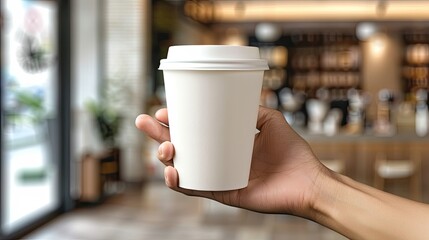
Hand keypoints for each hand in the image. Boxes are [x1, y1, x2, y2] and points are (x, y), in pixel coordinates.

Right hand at [135, 107, 327, 216]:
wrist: (307, 181)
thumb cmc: (292, 152)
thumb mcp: (272, 120)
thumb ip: (253, 108)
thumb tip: (235, 95)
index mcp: (225, 143)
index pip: (194, 131)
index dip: (175, 122)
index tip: (163, 111)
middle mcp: (218, 160)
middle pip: (181, 147)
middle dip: (158, 135)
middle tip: (142, 122)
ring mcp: (218, 177)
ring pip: (181, 168)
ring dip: (164, 158)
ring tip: (165, 148)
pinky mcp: (222, 193)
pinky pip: (194, 189)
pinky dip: (179, 183)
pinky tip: (171, 172)